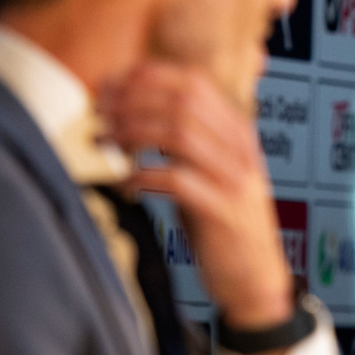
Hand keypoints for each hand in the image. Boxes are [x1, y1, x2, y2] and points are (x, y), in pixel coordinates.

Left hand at [101, 63, 293, 354]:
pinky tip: (127, 182)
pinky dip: (145, 176)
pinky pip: (179, 180)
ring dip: (133, 133)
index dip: (147, 76)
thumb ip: (183, 143)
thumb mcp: (207, 173)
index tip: (110, 87)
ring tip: (106, 144)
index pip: (194, 82)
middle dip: (132, 101)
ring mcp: (234, 179)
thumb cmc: (222, 225)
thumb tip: (131, 113)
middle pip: (183, 100)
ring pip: (180, 133)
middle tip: (99, 114)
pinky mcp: (222, 211)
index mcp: (237, 132)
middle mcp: (240, 149)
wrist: (255, 278)